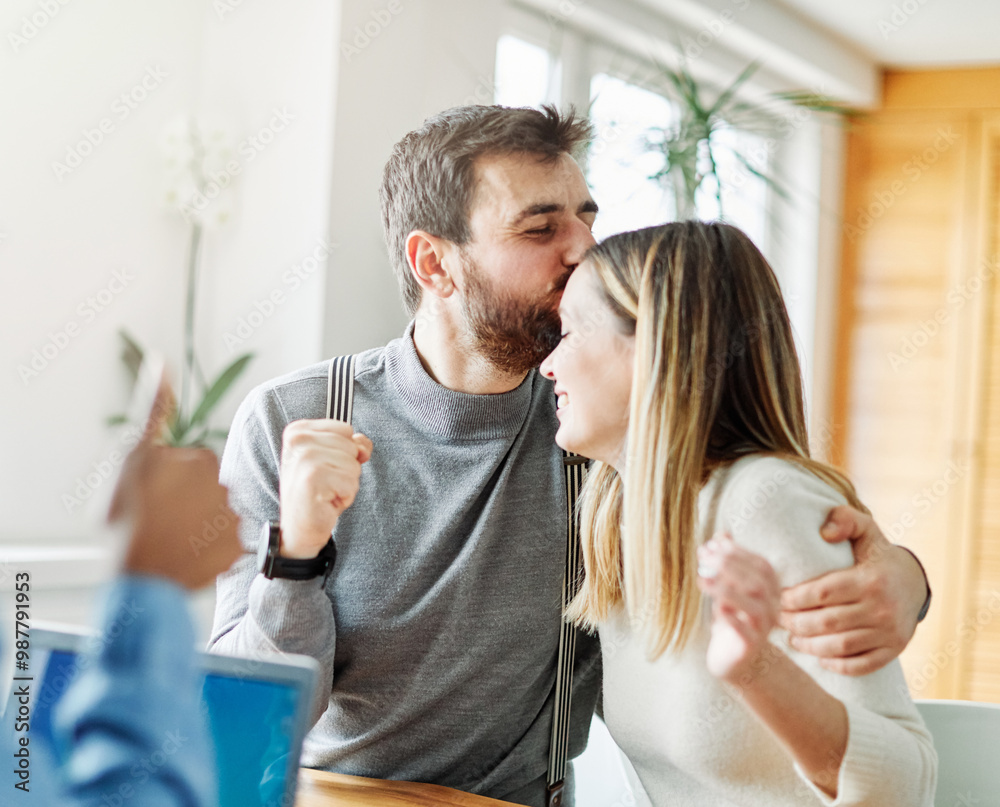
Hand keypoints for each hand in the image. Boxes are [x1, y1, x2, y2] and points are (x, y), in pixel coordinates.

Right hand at [108, 382, 241, 589]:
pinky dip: (210, 550)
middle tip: (161, 520)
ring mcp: (233, 520)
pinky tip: (187, 554)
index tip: (153, 495)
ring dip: (199, 525)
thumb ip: (152, 410)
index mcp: (201, 460)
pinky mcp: (237, 550)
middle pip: (207, 490)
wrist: (135, 577)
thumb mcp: (130, 457)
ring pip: (217, 516)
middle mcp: (226, 487)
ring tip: (172, 539)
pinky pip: (226, 544)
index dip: (170, 480)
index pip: (193, 464)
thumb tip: (162, 362)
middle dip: (188, 501)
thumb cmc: (124, 516)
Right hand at [278, 419, 372, 558]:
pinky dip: (345, 495)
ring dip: (346, 483)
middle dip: (346, 469)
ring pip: (353, 464)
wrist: (299, 528)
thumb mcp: (333, 461)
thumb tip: (363, 445)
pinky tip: (326, 501)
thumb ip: (351, 445)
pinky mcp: (313, 477)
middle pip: (351, 445)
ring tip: (326, 491)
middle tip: (325, 483)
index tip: (326, 467)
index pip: (345, 429)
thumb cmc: (316, 493)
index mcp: (298, 431)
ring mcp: (304, 458)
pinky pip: (351, 481)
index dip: (344, 451)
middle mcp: (298, 440)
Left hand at [698, 535, 781, 684]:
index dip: (738, 552)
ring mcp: (764, 628)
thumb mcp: (727, 587)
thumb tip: (721, 534)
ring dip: (727, 589)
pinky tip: (716, 609)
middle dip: (730, 566)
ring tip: (702, 579)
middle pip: (758, 582)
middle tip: (703, 557)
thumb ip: (727, 562)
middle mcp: (773, 607)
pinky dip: (731, 618)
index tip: (712, 544)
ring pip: (754, 606)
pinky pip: (745, 631)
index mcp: (770, 589)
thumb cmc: (730, 616)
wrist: (733, 658)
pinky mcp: (751, 647)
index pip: (761, 565)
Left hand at [779, 505, 928, 675]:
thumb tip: (824, 533)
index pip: (822, 593)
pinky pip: (861, 665)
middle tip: (778, 619)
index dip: (794, 599)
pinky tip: (819, 657)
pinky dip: (837, 664)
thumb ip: (844, 520)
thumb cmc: (877, 555)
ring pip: (841, 646)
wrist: (914, 583)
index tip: (778, 598)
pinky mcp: (894, 649)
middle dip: (795, 623)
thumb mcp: (865, 529)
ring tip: (792, 638)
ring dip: (810, 646)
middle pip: (827, 622)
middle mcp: (882, 608)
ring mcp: (890, 632)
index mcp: (871, 579)